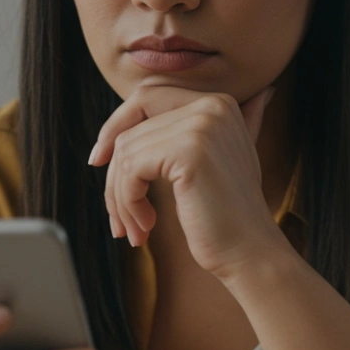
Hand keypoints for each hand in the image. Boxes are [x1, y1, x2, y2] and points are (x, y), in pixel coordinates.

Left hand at [88, 84, 281, 277]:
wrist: (250, 253)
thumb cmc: (223, 216)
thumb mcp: (209, 162)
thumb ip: (195, 129)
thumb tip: (247, 95)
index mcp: (217, 102)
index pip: (145, 97)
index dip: (116, 125)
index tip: (99, 161)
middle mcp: (212, 105)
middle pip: (131, 123)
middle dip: (113, 167)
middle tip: (114, 209)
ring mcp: (202, 125)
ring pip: (126, 150)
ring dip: (120, 197)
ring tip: (135, 228)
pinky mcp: (190, 151)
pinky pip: (131, 168)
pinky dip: (128, 201)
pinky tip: (146, 226)